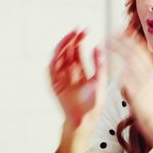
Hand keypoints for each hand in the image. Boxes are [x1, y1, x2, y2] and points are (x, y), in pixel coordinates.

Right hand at [49, 29, 106, 152]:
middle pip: (68, 52)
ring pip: (59, 58)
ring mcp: (61, 78)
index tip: (84, 30)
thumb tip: (98, 47)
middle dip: (71, 40)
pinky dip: (54, 62)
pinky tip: (59, 53)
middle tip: (77, 30)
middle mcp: (70, 73)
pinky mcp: (55, 85)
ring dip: (63, 47)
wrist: (85, 121)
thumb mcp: (100, 81)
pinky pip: (51, 71)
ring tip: (69, 38)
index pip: (78, 51)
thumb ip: (99, 65)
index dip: (80, 40)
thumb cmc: (94, 104)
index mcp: (81, 71)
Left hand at [108, 33, 152, 145]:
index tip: (121, 31)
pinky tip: (107, 62)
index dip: (130, 38)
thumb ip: (145, 71)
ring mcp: (144, 82)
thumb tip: (132, 61)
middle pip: (134, 51)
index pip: (142, 49)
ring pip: (128, 61)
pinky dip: (116, 68)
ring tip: (105, 43)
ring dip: (116, 50)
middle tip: (109, 34)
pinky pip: (124, 76)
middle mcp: (151, 73)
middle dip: (121, 41)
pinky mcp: (137, 92)